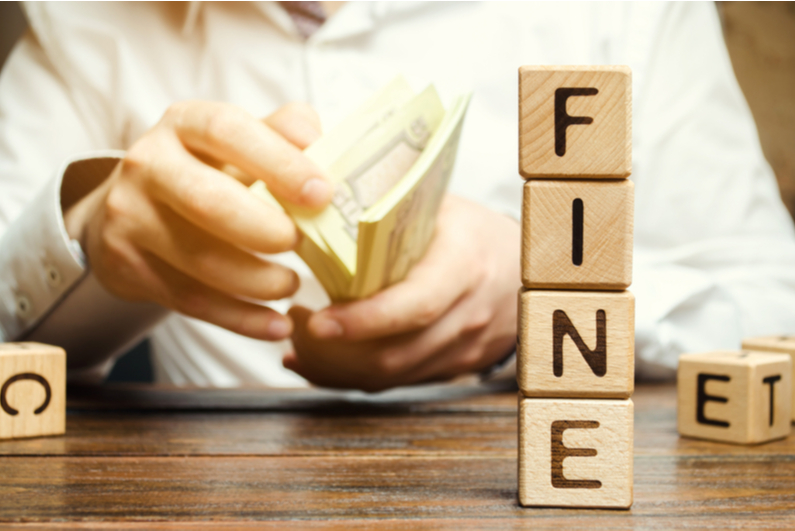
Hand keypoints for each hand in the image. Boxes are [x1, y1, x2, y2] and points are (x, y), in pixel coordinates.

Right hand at [64, 101, 331, 340]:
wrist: (128, 210)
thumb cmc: (205, 171)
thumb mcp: (236, 142)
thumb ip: (282, 133)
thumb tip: (327, 145)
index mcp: (184, 124)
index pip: (228, 131)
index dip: (278, 162)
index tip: (321, 193)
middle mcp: (148, 165)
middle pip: (208, 201)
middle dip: (264, 229)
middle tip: (301, 243)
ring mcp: (130, 217)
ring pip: (199, 259)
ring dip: (257, 281)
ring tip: (292, 285)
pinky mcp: (127, 266)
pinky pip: (191, 301)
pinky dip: (241, 319)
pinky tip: (277, 326)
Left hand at [284, 195, 519, 391]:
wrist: (524, 267)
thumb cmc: (470, 230)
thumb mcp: (439, 206)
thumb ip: (388, 206)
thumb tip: (317, 193)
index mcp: (464, 265)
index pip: (414, 305)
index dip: (364, 321)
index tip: (317, 322)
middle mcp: (468, 313)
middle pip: (397, 352)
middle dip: (337, 351)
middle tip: (295, 326)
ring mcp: (464, 348)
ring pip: (391, 376)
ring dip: (339, 366)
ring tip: (301, 340)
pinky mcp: (453, 368)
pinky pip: (397, 383)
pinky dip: (353, 375)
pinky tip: (321, 359)